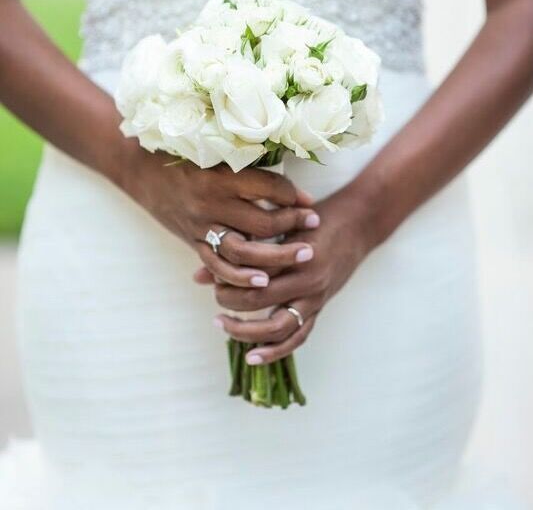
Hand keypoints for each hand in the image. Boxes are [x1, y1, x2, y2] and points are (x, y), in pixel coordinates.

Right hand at [120, 142, 319, 286]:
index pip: (270, 188)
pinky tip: (262, 281)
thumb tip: (294, 189)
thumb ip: (251, 170)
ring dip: (277, 257)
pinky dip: (240, 277)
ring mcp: (200, 226)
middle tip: (314, 224)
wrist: (140, 168)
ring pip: (244, 252)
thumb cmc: (185, 154)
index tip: (309, 200)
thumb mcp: (218, 154)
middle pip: (263, 224)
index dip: (294, 195)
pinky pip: (218, 266)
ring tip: (303, 254)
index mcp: (221, 175)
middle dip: (294, 225)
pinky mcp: (192, 241)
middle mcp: (211, 203)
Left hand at [197, 186, 374, 363]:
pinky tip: (252, 356)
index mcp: (296, 254)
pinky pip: (297, 337)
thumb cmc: (318, 219)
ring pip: (278, 327)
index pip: (254, 272)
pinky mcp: (319, 308)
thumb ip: (246, 244)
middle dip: (230, 300)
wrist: (358, 225)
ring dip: (247, 332)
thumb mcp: (283, 223)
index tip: (212, 274)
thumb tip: (198, 273)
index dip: (228, 276)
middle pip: (260, 299)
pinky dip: (274, 351)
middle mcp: (307, 280)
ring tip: (222, 325)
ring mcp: (315, 298)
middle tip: (216, 295)